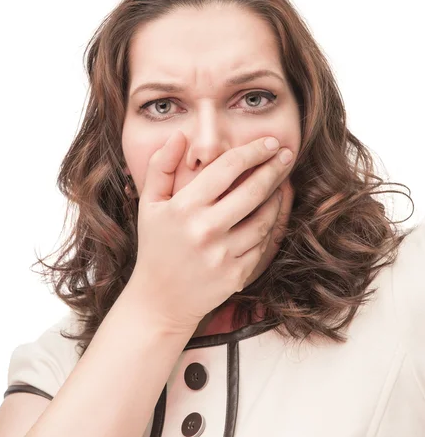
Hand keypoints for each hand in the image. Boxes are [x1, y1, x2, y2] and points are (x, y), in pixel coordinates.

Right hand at [128, 130, 292, 333]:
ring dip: (277, 198)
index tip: (270, 142)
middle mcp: (205, 230)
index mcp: (184, 208)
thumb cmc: (156, 246)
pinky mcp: (236, 275)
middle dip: (274, 168)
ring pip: (264, 219)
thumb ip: (160, 167)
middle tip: (287, 155)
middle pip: (253, 190)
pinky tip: (270, 215)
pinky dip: (269, 227)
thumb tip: (180, 136)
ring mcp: (223, 254)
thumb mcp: (149, 205)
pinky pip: (262, 245)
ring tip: (281, 184)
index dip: (253, 151)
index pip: (227, 168)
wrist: (160, 300)